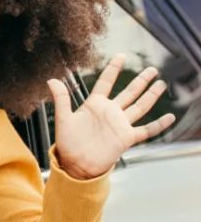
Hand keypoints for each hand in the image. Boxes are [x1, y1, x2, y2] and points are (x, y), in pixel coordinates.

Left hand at [50, 55, 175, 180]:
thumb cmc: (68, 143)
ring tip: (161, 84)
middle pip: (129, 92)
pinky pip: (147, 130)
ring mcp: (120, 124)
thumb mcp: (63, 118)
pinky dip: (159, 125)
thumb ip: (61, 98)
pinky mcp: (127, 138)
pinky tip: (170, 117)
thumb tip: (51, 79)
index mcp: (94, 105)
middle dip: (140, 80)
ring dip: (151, 96)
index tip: (121, 55)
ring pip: (140, 107)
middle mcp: (110, 112)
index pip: (106, 82)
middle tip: (152, 68)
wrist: (76, 165)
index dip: (113, 69)